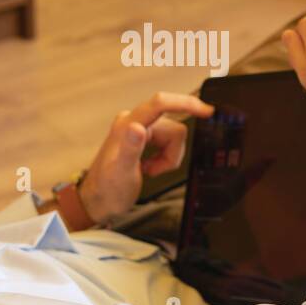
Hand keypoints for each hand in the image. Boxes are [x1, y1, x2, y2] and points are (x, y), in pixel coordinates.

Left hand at [77, 91, 213, 225]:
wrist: (98, 201)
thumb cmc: (107, 190)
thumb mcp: (120, 173)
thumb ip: (130, 148)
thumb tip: (138, 127)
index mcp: (128, 124)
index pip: (161, 103)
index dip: (186, 103)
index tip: (207, 110)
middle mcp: (133, 121)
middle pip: (173, 127)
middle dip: (172, 152)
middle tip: (157, 171)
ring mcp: (138, 129)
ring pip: (173, 136)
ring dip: (168, 157)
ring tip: (150, 171)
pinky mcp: (142, 138)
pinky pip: (167, 143)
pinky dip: (164, 158)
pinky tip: (148, 168)